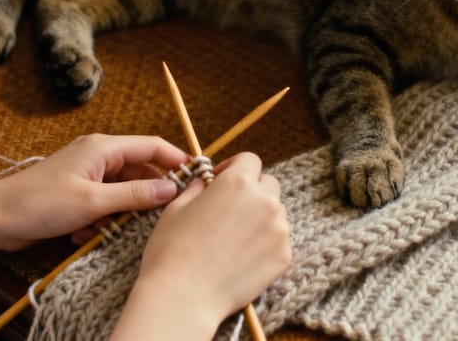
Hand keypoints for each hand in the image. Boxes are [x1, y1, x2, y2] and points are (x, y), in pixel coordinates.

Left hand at [0, 134, 189, 249]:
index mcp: (104, 148)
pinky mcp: (78, 194)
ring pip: (123, 193)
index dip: (177, 161)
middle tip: (154, 219)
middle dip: (145, 198)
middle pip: (140, 172)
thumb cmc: (39, 204)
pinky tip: (84, 234)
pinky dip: (101, 220)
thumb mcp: (93, 202)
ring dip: (119, 214)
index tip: (198, 179)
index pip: (153, 146)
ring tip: (103, 229)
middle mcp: (98, 157)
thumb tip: (172, 190)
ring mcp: (87, 175)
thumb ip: (135, 196)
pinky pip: (104, 205)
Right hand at [111, 152, 291, 339]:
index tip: (223, 180)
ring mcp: (279, 229)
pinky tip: (242, 258)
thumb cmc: (172, 250)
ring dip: (261, 217)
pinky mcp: (284, 255)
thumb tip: (206, 182)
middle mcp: (264, 200)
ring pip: (276, 212)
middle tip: (231, 209)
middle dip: (253, 191)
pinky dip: (265, 244)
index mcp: (237, 181)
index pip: (250, 160)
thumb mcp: (177, 207)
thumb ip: (198, 187)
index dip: (235, 167)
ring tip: (235, 238)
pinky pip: (279, 241)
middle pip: (268, 184)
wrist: (183, 297)